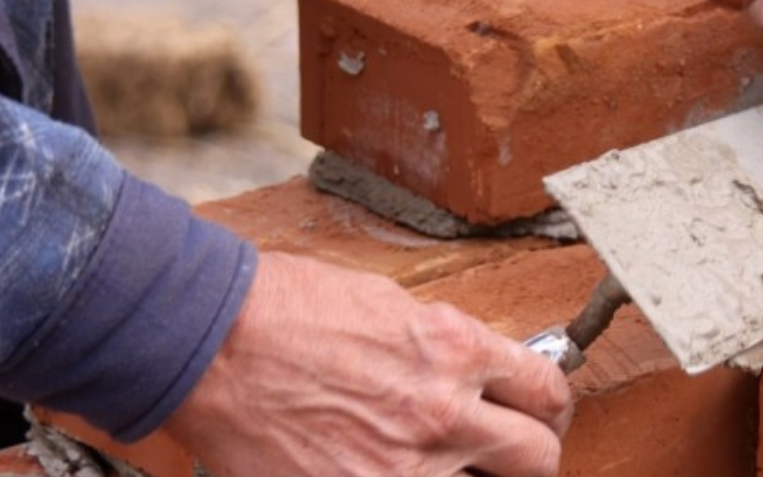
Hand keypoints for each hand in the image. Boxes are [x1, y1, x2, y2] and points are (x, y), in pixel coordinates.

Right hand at [163, 252, 572, 476]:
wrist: (211, 342)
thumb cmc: (282, 308)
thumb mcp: (383, 302)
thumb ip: (439, 343)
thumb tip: (467, 368)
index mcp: (453, 348)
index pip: (546, 388)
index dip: (550, 406)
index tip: (539, 411)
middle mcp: (444, 413)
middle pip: (539, 457)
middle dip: (531, 455)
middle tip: (513, 455)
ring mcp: (405, 468)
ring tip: (449, 466)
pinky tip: (392, 470)